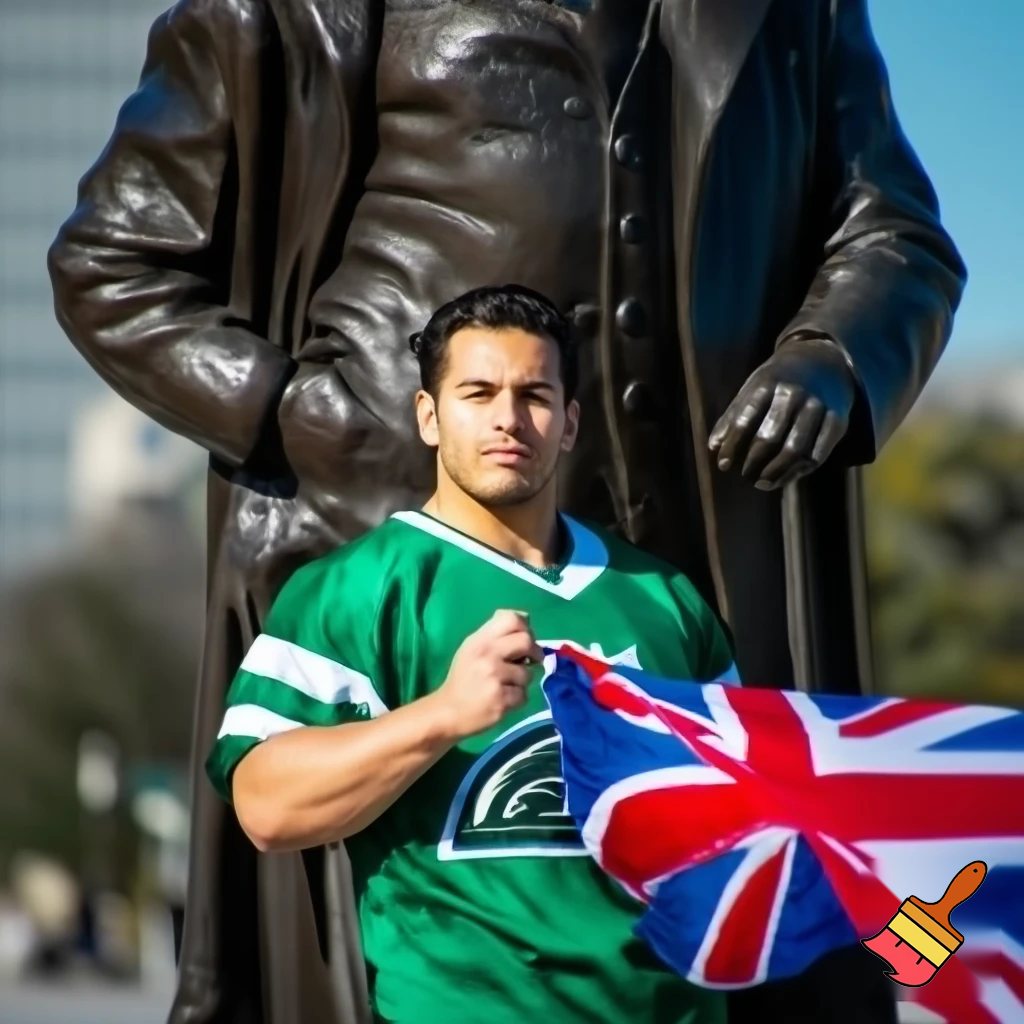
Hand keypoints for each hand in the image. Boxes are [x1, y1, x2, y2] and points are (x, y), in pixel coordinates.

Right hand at [430, 610, 543, 740]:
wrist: (447, 711)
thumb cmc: (463, 678)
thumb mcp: (472, 648)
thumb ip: (496, 633)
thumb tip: (526, 618)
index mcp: (480, 640)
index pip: (512, 619)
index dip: (525, 627)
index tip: (526, 638)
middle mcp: (487, 654)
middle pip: (526, 642)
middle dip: (534, 652)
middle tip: (531, 661)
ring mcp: (494, 677)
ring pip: (527, 673)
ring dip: (521, 681)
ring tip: (506, 686)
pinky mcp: (501, 699)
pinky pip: (524, 695)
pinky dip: (517, 699)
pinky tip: (504, 699)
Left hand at [707, 336, 855, 490]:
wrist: (822, 361)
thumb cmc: (778, 381)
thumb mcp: (752, 388)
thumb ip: (733, 416)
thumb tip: (713, 447)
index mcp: (767, 383)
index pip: (745, 419)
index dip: (732, 446)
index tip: (724, 465)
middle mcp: (794, 394)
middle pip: (770, 438)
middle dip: (753, 462)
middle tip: (745, 476)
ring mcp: (818, 407)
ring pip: (796, 449)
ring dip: (776, 472)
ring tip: (762, 483)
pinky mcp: (838, 420)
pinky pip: (818, 454)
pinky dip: (799, 471)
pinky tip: (785, 478)